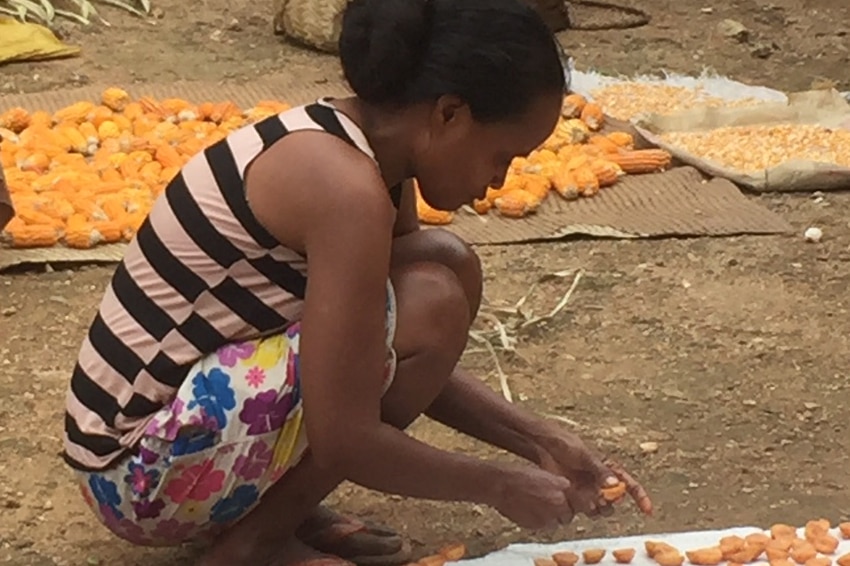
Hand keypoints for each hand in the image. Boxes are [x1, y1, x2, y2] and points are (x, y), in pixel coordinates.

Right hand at [489, 463, 575, 529]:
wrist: (499, 485)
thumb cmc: (516, 475)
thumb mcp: (542, 473)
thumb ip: (557, 484)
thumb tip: (565, 490)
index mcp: (561, 487)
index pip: (577, 501)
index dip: (570, 502)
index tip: (566, 502)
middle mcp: (558, 503)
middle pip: (568, 515)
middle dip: (562, 513)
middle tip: (551, 507)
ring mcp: (547, 516)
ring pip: (556, 523)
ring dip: (552, 519)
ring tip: (538, 510)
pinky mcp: (535, 526)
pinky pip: (543, 527)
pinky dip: (540, 522)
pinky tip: (530, 512)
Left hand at [534, 428, 652, 517]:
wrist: (544, 447)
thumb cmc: (566, 445)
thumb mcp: (584, 455)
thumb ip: (600, 470)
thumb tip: (615, 485)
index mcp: (609, 470)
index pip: (630, 485)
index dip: (641, 498)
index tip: (648, 510)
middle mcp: (600, 483)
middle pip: (613, 503)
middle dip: (609, 504)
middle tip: (600, 499)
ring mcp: (587, 492)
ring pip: (598, 510)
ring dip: (595, 508)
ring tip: (583, 498)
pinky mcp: (573, 497)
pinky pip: (581, 510)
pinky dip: (579, 508)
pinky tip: (570, 497)